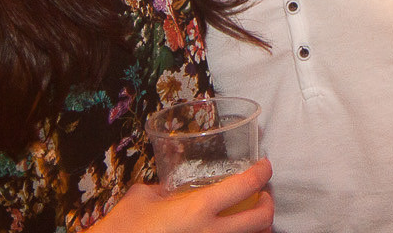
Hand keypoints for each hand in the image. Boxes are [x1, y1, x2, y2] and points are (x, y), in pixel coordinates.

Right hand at [91, 159, 273, 232]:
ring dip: (257, 227)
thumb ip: (164, 190)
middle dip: (268, 204)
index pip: (245, 186)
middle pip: (262, 219)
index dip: (262, 172)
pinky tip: (230, 232)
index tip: (264, 166)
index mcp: (198, 209)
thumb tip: (172, 188)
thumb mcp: (143, 197)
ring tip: (249, 217)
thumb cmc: (123, 227)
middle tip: (262, 194)